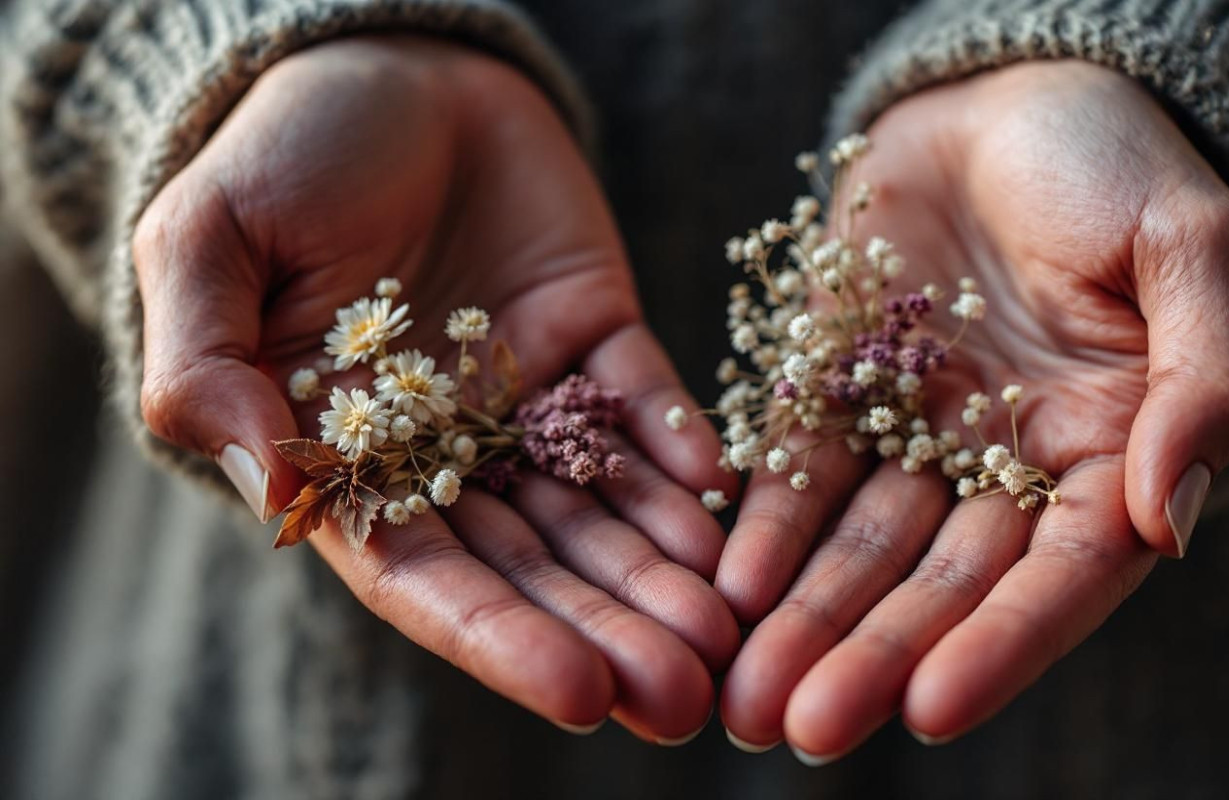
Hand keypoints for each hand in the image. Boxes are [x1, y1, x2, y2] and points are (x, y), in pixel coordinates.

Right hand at [133, 38, 738, 741]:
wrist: (388, 63)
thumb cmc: (280, 151)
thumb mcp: (209, 244)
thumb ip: (208, 369)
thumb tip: (265, 493)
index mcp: (350, 455)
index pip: (427, 575)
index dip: (500, 638)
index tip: (580, 696)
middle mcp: (450, 448)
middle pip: (538, 564)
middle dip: (610, 631)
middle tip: (692, 697)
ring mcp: (532, 396)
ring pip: (604, 507)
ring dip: (665, 571)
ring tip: (731, 631)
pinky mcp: (600, 337)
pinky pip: (650, 408)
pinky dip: (687, 456)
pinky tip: (728, 503)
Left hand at [716, 62, 1228, 756]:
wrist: (1002, 93)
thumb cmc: (1115, 158)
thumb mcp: (1190, 248)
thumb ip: (1204, 383)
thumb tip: (1171, 521)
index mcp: (1112, 449)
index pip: (1062, 573)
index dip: (1001, 644)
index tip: (929, 711)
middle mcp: (1009, 462)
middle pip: (941, 582)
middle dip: (871, 656)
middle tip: (800, 728)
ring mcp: (916, 430)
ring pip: (859, 545)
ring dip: (803, 620)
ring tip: (744, 697)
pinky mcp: (838, 389)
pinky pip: (799, 471)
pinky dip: (765, 529)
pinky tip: (726, 587)